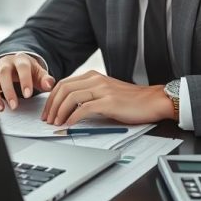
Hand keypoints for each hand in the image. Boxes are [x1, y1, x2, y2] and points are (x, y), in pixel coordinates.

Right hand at [0, 53, 54, 111]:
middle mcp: (7, 62)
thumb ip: (45, 79)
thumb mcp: (39, 73)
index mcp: (21, 59)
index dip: (25, 80)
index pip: (23, 68)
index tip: (28, 95)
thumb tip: (49, 85)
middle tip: (14, 106)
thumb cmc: (29, 70)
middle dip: (8, 90)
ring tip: (1, 108)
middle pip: (4, 73)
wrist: (16, 62)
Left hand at [41, 70, 173, 125]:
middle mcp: (96, 80)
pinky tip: (69, 125)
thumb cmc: (130, 100)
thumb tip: (69, 108)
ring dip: (60, 112)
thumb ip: (89, 95)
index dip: (51, 98)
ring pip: (71, 97)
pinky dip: (73, 118)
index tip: (47, 111)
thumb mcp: (105, 92)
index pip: (63, 83)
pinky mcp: (109, 102)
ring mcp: (102, 90)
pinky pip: (84, 109)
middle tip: (47, 119)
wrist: (153, 101)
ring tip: (56, 123)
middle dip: (51, 105)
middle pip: (63, 89)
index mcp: (93, 76)